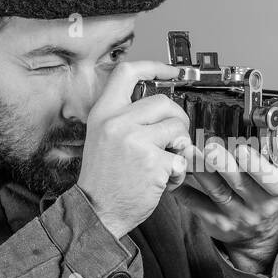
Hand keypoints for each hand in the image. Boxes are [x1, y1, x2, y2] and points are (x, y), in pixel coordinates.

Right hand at [75, 61, 191, 239]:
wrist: (95, 212)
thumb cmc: (103, 178)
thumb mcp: (102, 137)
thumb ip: (125, 118)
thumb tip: (161, 106)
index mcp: (104, 113)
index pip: (127, 73)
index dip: (154, 66)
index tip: (174, 71)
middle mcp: (117, 122)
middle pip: (164, 102)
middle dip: (178, 120)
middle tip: (174, 138)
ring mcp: (135, 141)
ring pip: (177, 129)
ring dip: (179, 148)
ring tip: (165, 163)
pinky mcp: (153, 162)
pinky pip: (181, 159)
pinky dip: (178, 173)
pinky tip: (163, 182)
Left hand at [175, 140, 277, 273]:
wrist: (258, 232)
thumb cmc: (265, 194)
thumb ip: (271, 160)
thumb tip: (255, 129)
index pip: (271, 180)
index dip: (256, 165)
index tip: (243, 149)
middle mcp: (259, 206)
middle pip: (238, 183)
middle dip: (223, 163)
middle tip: (210, 147)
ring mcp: (237, 216)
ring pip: (216, 190)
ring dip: (200, 170)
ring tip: (189, 152)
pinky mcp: (217, 222)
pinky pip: (197, 204)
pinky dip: (184, 189)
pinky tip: (176, 175)